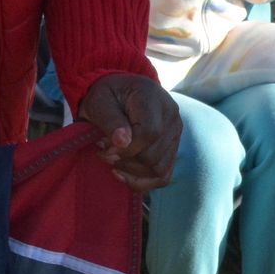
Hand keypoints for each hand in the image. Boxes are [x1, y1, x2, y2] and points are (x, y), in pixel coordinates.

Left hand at [77, 72, 181, 191]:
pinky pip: (164, 176)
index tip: (103, 147)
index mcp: (153, 98)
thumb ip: (109, 119)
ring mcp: (176, 133)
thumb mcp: (98, 101)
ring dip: (131, 172)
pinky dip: (142, 181)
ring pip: (159, 169)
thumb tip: (123, 142)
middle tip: (103, 151)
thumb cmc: (106, 95)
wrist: (120, 92)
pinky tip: (123, 173)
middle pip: (153, 155)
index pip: (149, 133)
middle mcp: (171, 115)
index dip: (126, 149)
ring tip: (112, 159)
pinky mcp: (173, 148)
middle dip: (124, 161)